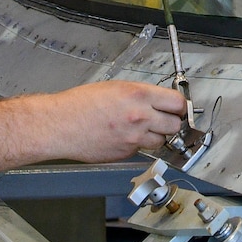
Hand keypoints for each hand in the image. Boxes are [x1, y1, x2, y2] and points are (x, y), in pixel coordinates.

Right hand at [53, 80, 189, 162]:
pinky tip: (124, 136)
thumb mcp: (115, 87)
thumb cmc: (80, 104)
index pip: (177, 103)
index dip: (180, 106)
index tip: (180, 107)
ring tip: (142, 128)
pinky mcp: (126, 153)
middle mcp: (140, 117)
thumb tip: (157, 100)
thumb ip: (140, 94)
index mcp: (138, 95)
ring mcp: (134, 138)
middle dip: (171, 121)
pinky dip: (139, 145)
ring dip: (156, 135)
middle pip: (175, 124)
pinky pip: (143, 150)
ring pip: (162, 140)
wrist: (61, 125)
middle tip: (164, 118)